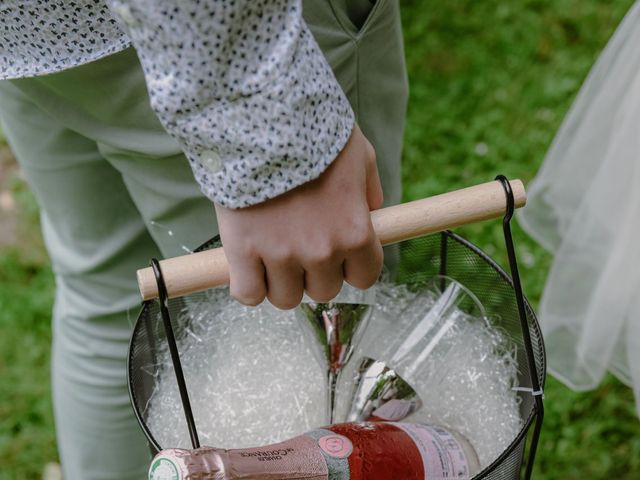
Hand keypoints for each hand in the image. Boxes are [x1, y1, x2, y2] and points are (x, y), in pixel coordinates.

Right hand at [215, 124, 383, 308]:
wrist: (262, 118)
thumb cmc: (314, 132)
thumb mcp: (359, 155)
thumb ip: (368, 191)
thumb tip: (372, 214)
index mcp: (354, 232)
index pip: (364, 278)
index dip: (351, 268)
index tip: (338, 255)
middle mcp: (321, 251)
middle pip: (322, 291)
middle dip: (314, 273)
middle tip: (301, 246)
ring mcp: (280, 254)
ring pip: (285, 298)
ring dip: (281, 282)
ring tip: (272, 255)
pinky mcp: (242, 251)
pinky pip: (247, 294)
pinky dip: (248, 286)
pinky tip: (247, 267)